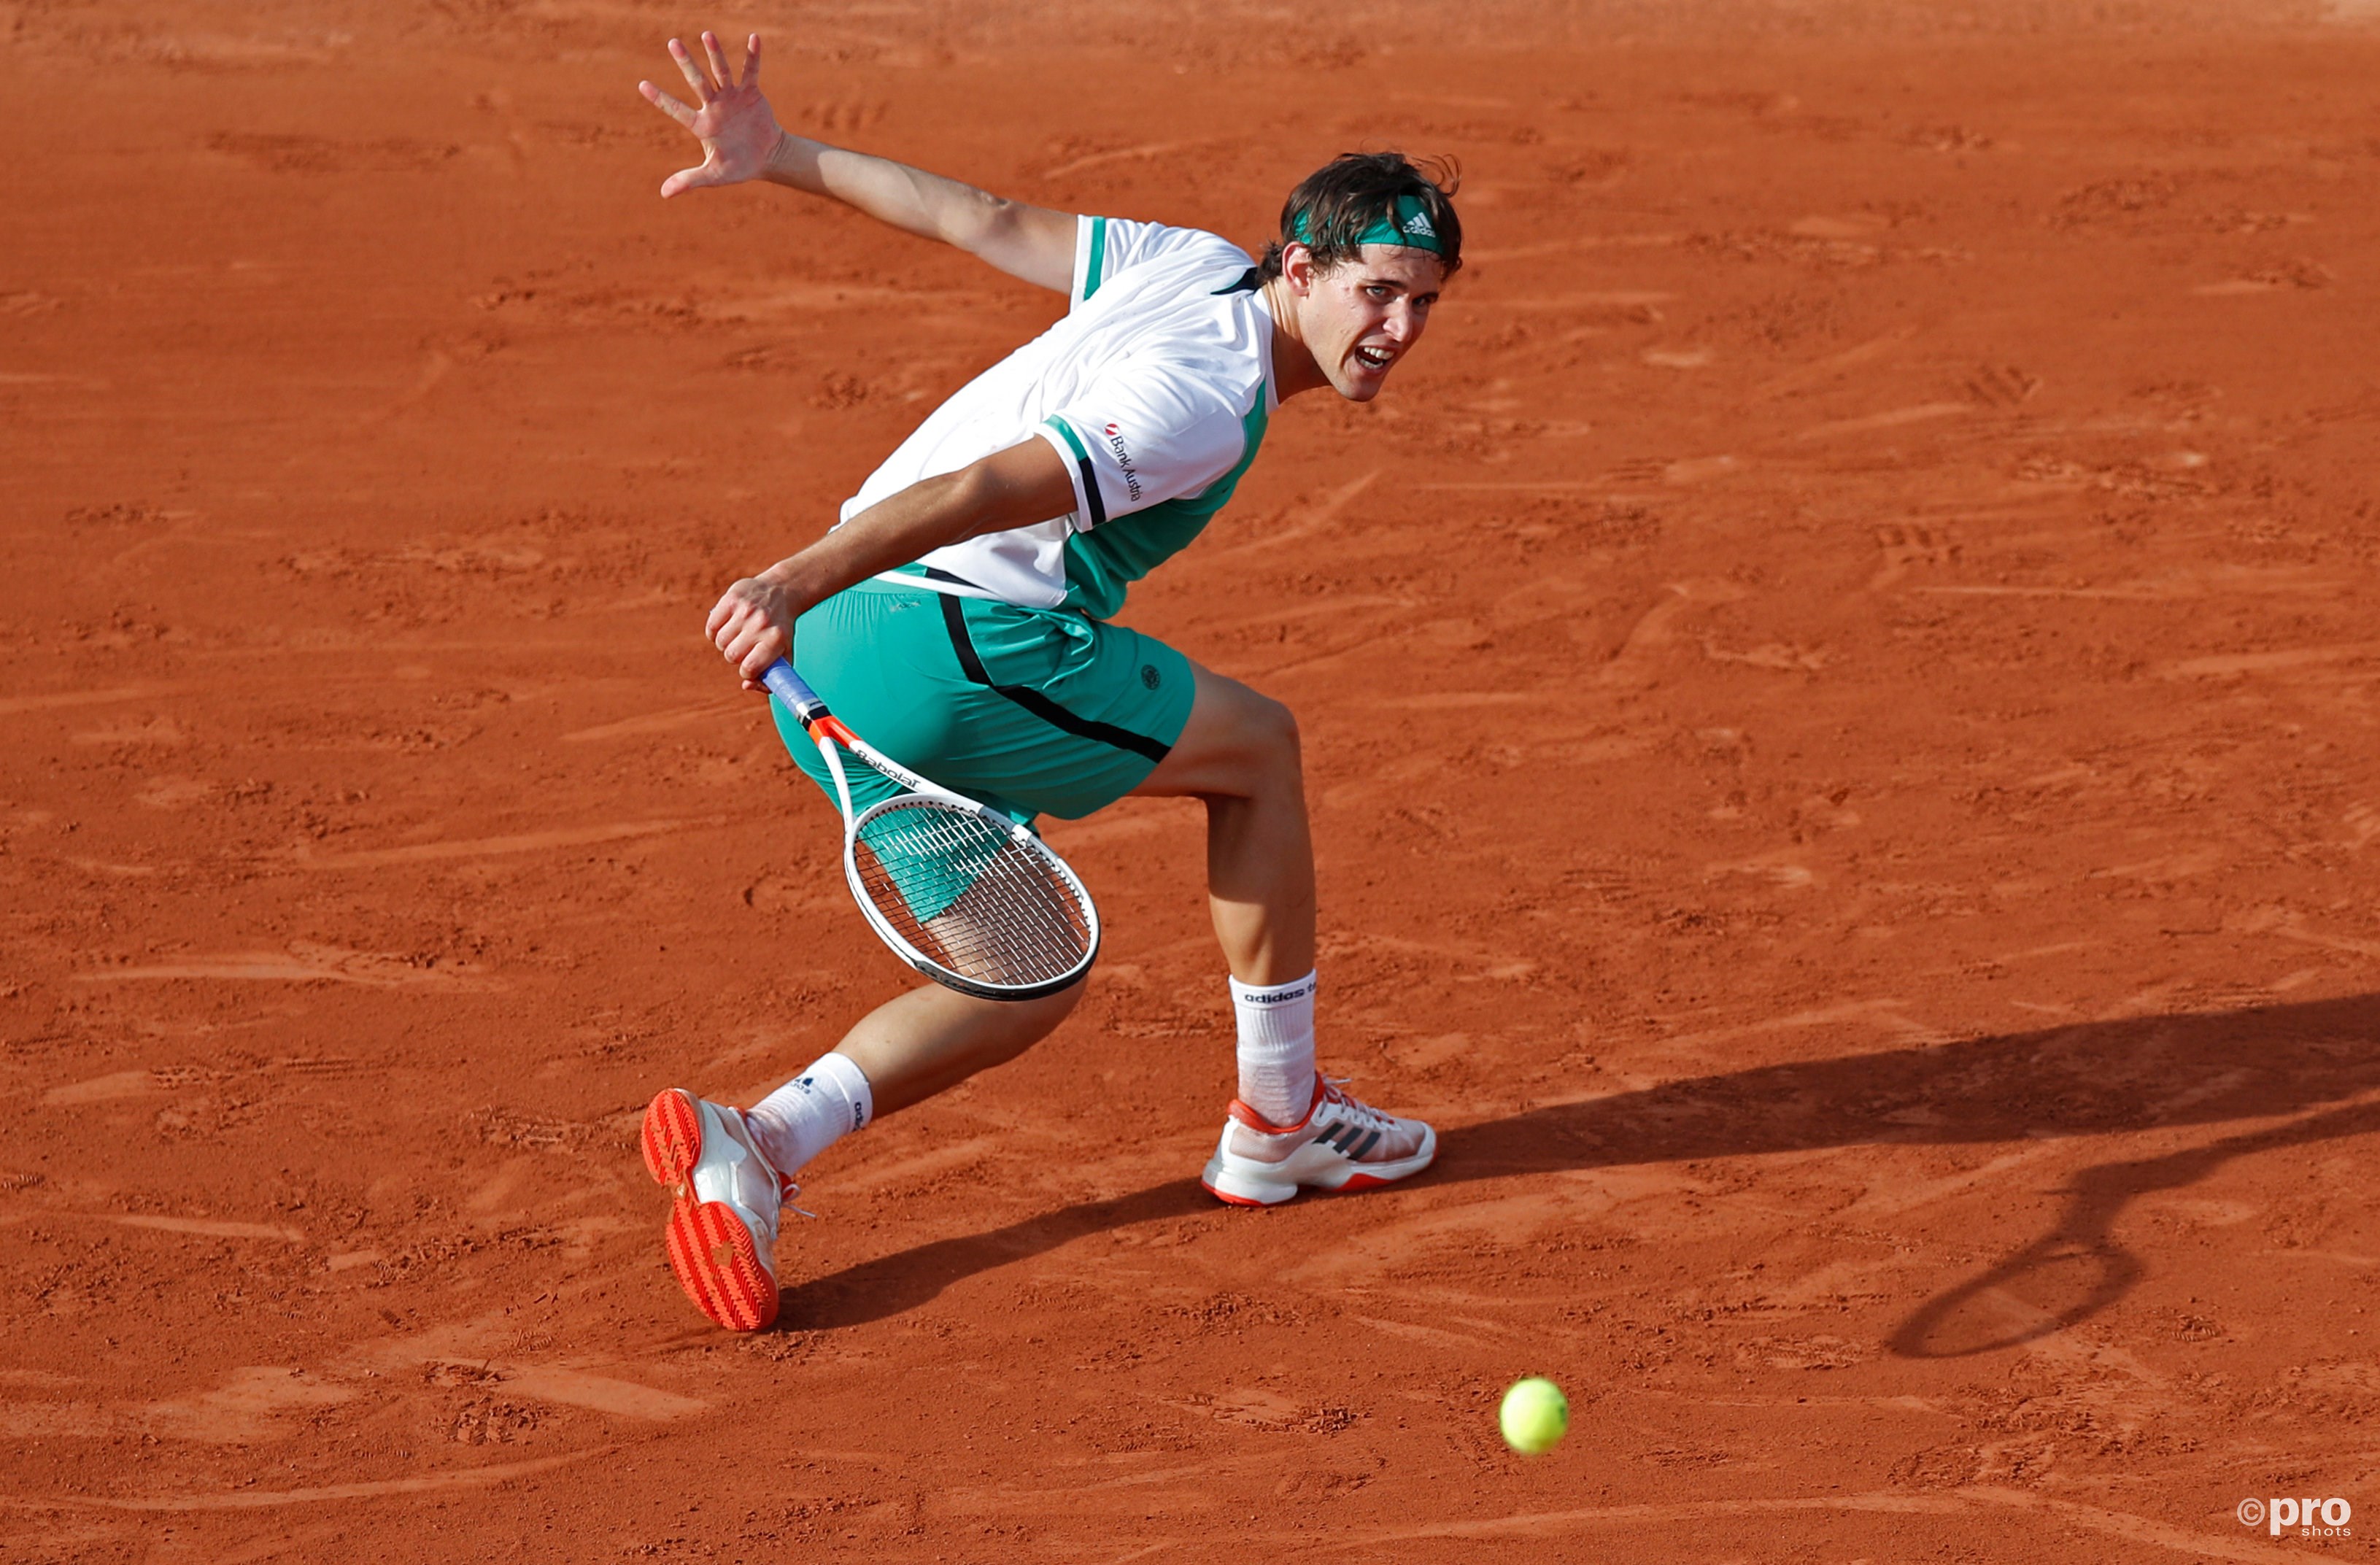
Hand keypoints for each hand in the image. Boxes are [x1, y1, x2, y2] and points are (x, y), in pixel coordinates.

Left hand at [638, 31, 782, 198]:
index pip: (677, 110)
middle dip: (686, 63)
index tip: (642, 85)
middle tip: (672, 43)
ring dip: (715, 54)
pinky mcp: (751, 92)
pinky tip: (754, 39)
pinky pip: (751, 72)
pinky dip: (753, 56)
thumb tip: (664, 194)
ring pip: (721, 72)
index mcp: (702, 125)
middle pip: (697, 82)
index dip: (661, 99)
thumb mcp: (714, 175)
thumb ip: (690, 180)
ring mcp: (731, 97)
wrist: (767, 158)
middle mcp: (714, 106)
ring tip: (706, 34)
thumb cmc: (737, 167)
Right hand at [706, 571, 797, 689]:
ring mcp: (746, 610)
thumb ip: (770, 677)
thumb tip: (746, 685)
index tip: (749, 665)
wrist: (781, 592)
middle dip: (734, 657)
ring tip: (736, 637)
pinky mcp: (732, 599)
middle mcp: (761, 624)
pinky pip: (711, 626)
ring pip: (720, 642)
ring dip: (725, 644)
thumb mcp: (784, 653)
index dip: (746, 671)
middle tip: (742, 648)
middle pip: (731, 656)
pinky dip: (714, 631)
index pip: (750, 668)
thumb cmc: (780, 630)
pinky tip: (725, 627)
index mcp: (776, 640)